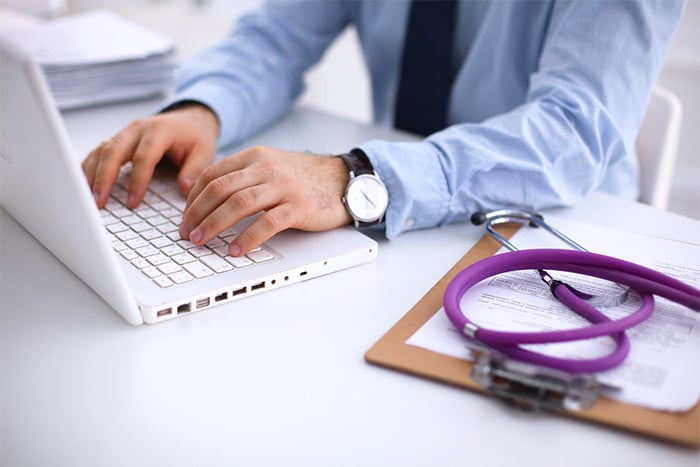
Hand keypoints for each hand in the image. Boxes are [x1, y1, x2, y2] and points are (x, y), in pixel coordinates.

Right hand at [82, 102, 219, 208]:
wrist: (190, 120)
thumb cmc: (195, 137)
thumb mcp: (204, 152)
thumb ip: (194, 170)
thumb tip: (185, 190)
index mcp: (159, 131)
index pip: (144, 157)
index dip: (137, 181)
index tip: (133, 202)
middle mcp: (137, 129)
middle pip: (114, 151)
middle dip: (104, 178)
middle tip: (98, 202)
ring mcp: (125, 133)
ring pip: (101, 151)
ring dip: (92, 174)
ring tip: (87, 198)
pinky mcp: (118, 140)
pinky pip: (98, 152)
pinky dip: (89, 168)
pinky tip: (84, 185)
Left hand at [179, 146, 351, 255]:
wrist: (345, 179)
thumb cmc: (305, 179)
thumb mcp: (272, 167)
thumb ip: (245, 176)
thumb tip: (212, 199)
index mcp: (255, 158)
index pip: (212, 175)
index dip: (193, 199)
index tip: (186, 218)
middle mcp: (266, 168)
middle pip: (220, 189)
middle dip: (197, 213)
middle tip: (187, 233)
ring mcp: (283, 186)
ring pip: (238, 203)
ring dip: (215, 225)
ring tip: (202, 241)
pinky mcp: (299, 206)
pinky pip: (267, 223)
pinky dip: (248, 238)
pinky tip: (237, 249)